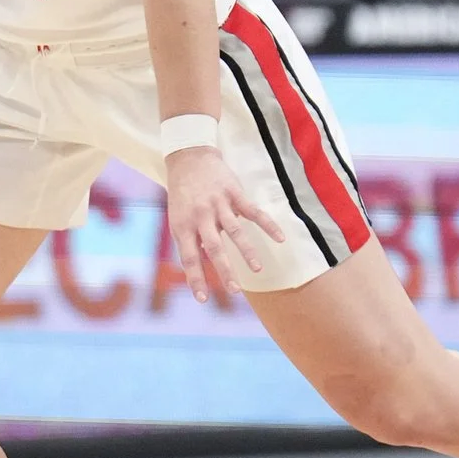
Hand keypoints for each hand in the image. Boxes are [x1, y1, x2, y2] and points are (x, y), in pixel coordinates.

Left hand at [164, 148, 289, 303]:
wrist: (189, 157)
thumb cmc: (183, 195)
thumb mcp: (178, 218)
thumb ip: (189, 241)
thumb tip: (200, 267)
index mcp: (183, 225)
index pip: (188, 258)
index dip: (195, 279)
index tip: (203, 300)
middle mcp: (200, 216)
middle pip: (213, 247)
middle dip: (224, 270)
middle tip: (235, 290)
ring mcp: (218, 204)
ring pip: (235, 231)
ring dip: (247, 251)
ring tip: (257, 269)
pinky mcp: (234, 193)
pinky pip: (253, 211)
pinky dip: (268, 225)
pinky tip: (280, 238)